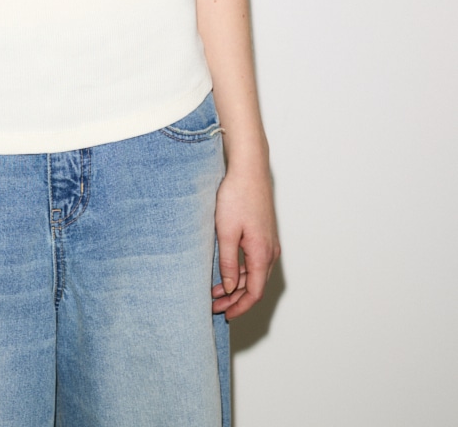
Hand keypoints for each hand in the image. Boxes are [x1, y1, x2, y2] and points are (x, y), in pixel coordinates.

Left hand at [211, 164, 279, 318]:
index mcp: (262, 253)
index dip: (240, 307)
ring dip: (237, 286)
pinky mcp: (263, 233)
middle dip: (236, 300)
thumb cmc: (236, 196)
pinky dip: (241, 272)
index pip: (254, 292)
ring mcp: (269, 242)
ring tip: (215, 291)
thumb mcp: (226, 232)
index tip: (224, 314)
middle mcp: (270, 251)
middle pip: (256, 286)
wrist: (249, 169)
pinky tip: (225, 272)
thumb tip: (231, 288)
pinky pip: (255, 261)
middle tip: (214, 306)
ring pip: (255, 274)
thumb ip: (228, 262)